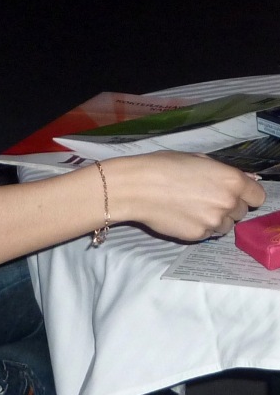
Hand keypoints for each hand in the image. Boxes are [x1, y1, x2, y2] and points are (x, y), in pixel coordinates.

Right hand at [108, 151, 265, 241]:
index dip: (246, 194)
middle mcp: (227, 202)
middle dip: (227, 205)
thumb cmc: (164, 165)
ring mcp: (214, 221)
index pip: (258, 196)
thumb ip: (225, 171)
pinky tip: (182, 215)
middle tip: (205, 197)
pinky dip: (199, 226)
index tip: (234, 193)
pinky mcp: (200, 235)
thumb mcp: (197, 159)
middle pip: (241, 211)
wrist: (137, 186)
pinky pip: (208, 233)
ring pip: (226, 225)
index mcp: (231, 180)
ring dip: (215, 218)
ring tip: (192, 207)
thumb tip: (249, 179)